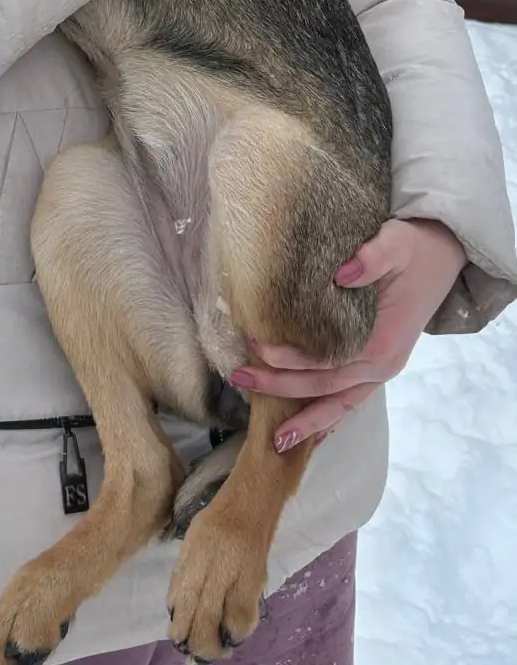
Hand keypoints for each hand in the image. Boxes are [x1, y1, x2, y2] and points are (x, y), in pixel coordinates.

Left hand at [230, 219, 467, 450]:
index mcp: (382, 341)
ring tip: (275, 442)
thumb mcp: (396, 243)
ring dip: (307, 422)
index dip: (291, 358)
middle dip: (282, 389)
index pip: (327, 359)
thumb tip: (342, 274)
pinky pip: (351, 400)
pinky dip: (331, 418)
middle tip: (241, 381)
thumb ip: (373, 257)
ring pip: (340, 405)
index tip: (257, 347)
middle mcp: (382, 365)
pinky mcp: (379, 366)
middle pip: (325, 388)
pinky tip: (312, 436)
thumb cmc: (413, 249)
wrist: (444, 257)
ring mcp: (382, 370)